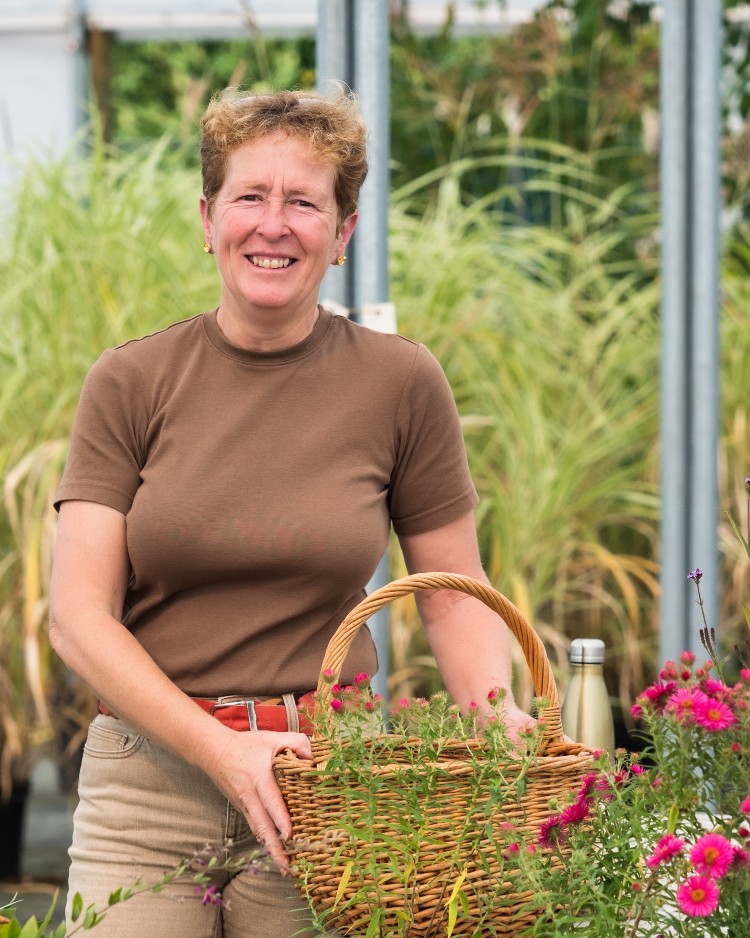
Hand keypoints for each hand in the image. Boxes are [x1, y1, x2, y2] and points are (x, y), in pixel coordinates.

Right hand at [204, 728, 311, 870]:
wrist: (214, 751)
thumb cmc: (247, 744)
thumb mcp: (272, 737)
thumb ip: (296, 742)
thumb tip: (314, 759)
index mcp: (258, 776)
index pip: (270, 799)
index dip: (280, 818)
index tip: (289, 835)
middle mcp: (249, 794)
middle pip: (262, 825)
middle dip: (275, 848)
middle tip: (288, 866)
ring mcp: (244, 804)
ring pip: (258, 830)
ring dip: (271, 850)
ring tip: (286, 868)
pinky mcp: (242, 809)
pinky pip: (255, 827)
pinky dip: (265, 841)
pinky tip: (276, 852)